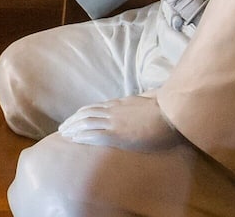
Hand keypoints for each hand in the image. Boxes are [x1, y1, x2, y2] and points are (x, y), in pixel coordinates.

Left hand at [58, 94, 183, 152]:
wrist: (171, 114)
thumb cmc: (166, 108)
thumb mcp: (150, 99)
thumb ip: (144, 99)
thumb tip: (149, 95)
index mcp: (121, 103)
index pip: (96, 107)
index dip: (83, 113)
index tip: (75, 117)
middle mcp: (113, 110)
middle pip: (86, 114)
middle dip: (73, 120)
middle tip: (63, 127)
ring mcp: (114, 122)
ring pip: (85, 123)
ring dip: (72, 128)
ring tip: (63, 134)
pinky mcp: (116, 134)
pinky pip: (93, 135)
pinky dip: (81, 136)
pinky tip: (73, 139)